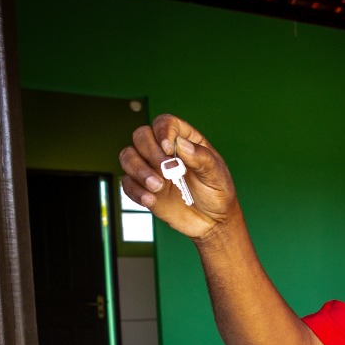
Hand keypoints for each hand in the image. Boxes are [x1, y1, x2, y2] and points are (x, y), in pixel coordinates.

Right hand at [118, 114, 237, 240]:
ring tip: (158, 187)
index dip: (163, 131)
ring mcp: (151, 168)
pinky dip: (136, 191)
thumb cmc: (217, 193)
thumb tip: (181, 144)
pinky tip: (151, 200)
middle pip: (141, 136)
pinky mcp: (142, 187)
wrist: (211, 222)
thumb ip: (201, 158)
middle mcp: (163, 150)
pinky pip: (127, 183)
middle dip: (151, 153)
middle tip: (167, 172)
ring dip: (139, 170)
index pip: (165, 122)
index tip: (169, 149)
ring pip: (128, 156)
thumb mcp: (216, 175)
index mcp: (184, 139)